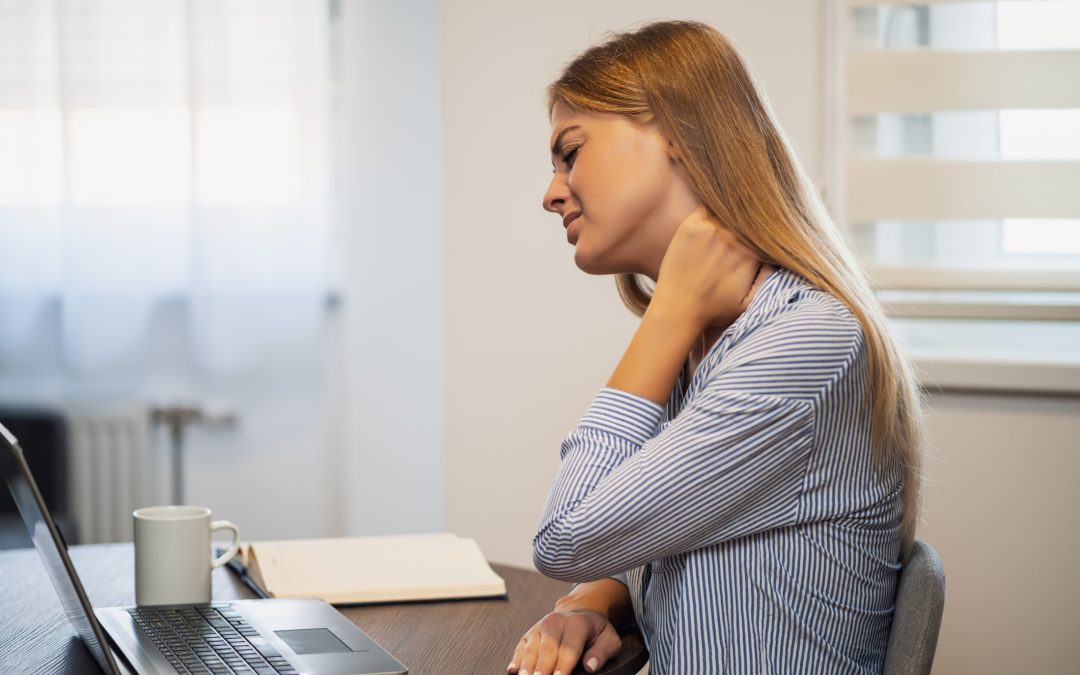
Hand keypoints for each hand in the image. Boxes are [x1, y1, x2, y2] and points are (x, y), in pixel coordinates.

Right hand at [509, 608, 620, 674]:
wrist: (578, 612)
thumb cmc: (595, 631)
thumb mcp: (609, 639)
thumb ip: (602, 652)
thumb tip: (590, 666)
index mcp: (576, 624)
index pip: (568, 649)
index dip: (563, 667)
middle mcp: (555, 623)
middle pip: (547, 650)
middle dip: (542, 670)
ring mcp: (539, 627)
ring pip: (531, 649)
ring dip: (527, 667)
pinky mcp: (529, 633)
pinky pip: (521, 647)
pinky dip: (516, 660)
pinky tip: (512, 671)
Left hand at [650, 206, 764, 332]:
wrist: (678, 309)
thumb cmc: (714, 310)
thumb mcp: (750, 303)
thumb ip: (768, 278)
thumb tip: (777, 255)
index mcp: (751, 253)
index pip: (763, 231)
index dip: (763, 228)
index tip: (761, 228)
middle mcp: (733, 238)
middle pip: (748, 217)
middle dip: (750, 216)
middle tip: (747, 217)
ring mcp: (711, 229)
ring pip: (728, 208)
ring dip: (732, 208)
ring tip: (734, 212)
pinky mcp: (691, 226)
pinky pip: (707, 206)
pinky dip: (714, 204)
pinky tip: (717, 205)